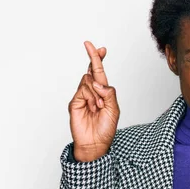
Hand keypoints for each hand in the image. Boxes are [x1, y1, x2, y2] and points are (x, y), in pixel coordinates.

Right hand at [68, 41, 119, 161]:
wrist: (94, 143)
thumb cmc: (105, 128)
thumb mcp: (114, 110)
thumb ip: (109, 94)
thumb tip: (97, 82)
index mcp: (103, 93)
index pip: (101, 73)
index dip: (99, 60)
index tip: (101, 48)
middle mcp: (92, 93)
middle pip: (92, 71)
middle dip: (93, 57)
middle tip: (90, 45)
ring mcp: (82, 97)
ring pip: (88, 81)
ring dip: (96, 92)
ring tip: (98, 107)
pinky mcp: (75, 102)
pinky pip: (83, 91)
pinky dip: (90, 97)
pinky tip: (92, 108)